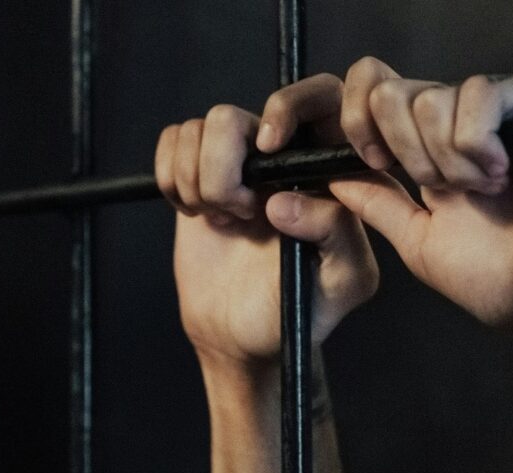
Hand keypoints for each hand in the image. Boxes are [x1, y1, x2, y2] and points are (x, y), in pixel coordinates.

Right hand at [155, 77, 377, 364]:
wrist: (239, 336)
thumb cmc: (297, 311)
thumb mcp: (340, 283)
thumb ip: (335, 235)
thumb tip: (284, 201)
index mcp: (326, 170)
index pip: (321, 97)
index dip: (288, 107)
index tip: (268, 148)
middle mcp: (281, 156)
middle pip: (234, 115)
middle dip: (224, 168)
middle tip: (240, 213)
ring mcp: (234, 161)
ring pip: (199, 128)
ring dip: (199, 181)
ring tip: (223, 220)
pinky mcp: (196, 172)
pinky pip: (172, 140)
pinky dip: (173, 178)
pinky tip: (196, 213)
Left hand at [321, 56, 512, 327]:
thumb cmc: (503, 278)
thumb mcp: (420, 242)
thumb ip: (377, 205)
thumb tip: (331, 175)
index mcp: (419, 153)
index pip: (369, 98)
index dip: (355, 122)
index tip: (371, 162)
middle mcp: (450, 124)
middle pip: (389, 91)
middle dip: (400, 147)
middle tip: (438, 189)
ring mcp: (491, 110)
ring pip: (430, 97)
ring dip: (445, 158)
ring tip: (483, 191)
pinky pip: (479, 94)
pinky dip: (477, 143)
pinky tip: (501, 173)